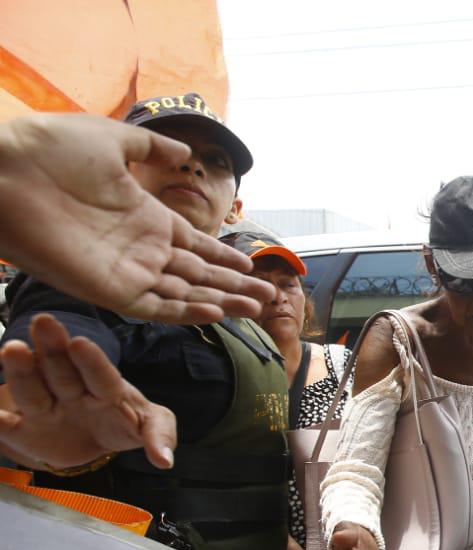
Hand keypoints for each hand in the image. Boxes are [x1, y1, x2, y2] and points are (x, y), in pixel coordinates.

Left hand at [0, 113, 273, 322]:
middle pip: (197, 275)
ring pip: (184, 295)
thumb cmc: (48, 148)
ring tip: (256, 309)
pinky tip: (213, 311)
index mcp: (144, 217)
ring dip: (220, 303)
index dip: (223, 258)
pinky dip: (183, 312)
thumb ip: (149, 147)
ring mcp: (126, 271)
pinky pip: (154, 307)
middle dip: (234, 287)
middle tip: (268, 298)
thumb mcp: (111, 138)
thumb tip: (181, 151)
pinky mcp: (108, 289)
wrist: (2, 168)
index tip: (254, 267)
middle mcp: (140, 249)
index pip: (194, 246)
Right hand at [0, 313, 175, 469]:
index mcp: (108, 389)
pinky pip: (7, 424)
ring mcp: (47, 409)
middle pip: (63, 371)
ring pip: (34, 389)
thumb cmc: (126, 422)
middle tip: (43, 322)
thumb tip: (165, 461)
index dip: (92, 360)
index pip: (101, 374)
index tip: (81, 342)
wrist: (93, 441)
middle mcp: (73, 391)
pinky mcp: (24, 429)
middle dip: (54, 349)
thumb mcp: (150, 426)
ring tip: (12, 349)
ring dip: (22, 371)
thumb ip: (159, 436)